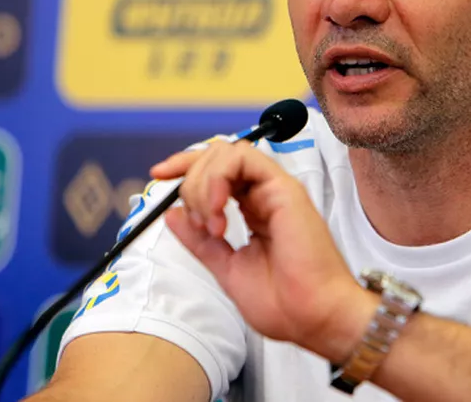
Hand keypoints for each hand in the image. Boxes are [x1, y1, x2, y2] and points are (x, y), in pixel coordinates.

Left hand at [150, 141, 375, 360]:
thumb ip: (200, 240)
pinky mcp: (284, 188)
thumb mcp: (226, 267)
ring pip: (226, 152)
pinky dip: (219, 177)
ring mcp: (275, 189)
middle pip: (216, 157)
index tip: (158, 176)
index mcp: (254, 210)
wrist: (312, 317)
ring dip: (204, 183)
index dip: (184, 168)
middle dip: (190, 180)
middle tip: (197, 223)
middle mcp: (264, 194)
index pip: (216, 172)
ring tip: (210, 222)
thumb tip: (172, 215)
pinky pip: (243, 157)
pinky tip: (218, 209)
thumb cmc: (284, 302)